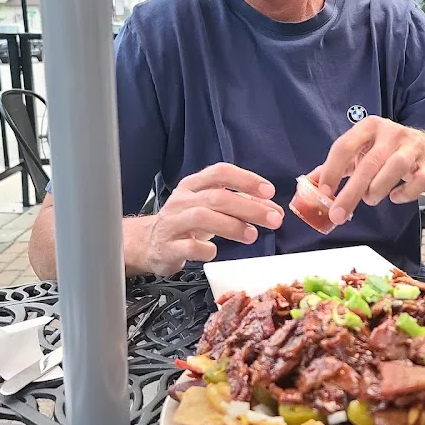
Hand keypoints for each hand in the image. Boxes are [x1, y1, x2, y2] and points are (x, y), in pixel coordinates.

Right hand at [135, 163, 282, 275]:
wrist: (150, 244)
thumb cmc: (187, 223)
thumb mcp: (212, 208)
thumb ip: (242, 205)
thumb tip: (273, 209)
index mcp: (193, 185)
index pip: (220, 172)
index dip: (246, 179)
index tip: (269, 191)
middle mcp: (182, 200)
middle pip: (217, 197)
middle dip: (249, 207)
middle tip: (274, 219)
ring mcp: (172, 223)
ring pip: (203, 218)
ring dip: (232, 226)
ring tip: (252, 235)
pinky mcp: (168, 247)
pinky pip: (189, 247)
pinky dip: (206, 250)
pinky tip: (216, 252)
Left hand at [318, 117, 424, 225]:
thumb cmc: (387, 152)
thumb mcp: (360, 152)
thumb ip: (336, 167)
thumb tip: (307, 184)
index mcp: (368, 127)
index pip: (344, 146)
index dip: (332, 170)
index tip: (324, 193)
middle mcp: (390, 133)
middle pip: (369, 163)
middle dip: (351, 192)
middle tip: (338, 214)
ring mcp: (412, 147)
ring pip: (395, 167)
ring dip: (378, 188)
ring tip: (369, 200)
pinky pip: (419, 181)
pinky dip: (405, 193)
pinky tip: (395, 197)